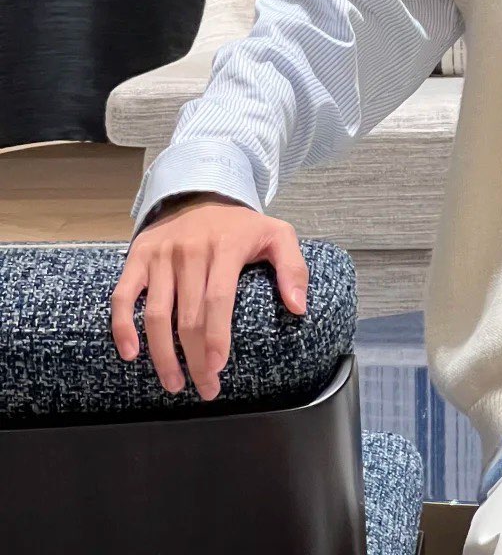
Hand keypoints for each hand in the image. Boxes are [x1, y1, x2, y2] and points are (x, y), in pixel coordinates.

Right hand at [111, 194, 308, 400]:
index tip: (218, 370)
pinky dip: (122, 327)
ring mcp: (161, 254)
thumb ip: (293, 267)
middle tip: (205, 388)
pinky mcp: (138, 257)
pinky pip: (123, 296)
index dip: (216, 338)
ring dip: (162, 355)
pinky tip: (130, 354)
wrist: (200, 192)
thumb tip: (298, 307)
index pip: (218, 299)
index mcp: (226, 246)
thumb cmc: (240, 226)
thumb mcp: (276, 234)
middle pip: (188, 316)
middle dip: (195, 359)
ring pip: (155, 314)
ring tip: (175, 384)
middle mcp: (190, 250)